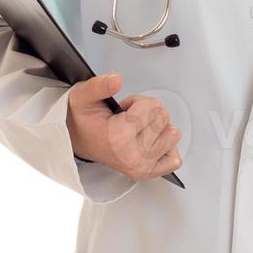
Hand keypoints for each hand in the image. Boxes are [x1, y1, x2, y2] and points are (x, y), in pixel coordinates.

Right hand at [66, 71, 182, 180]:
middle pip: (163, 117)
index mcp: (119, 137)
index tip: (122, 110)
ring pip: (172, 135)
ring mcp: (142, 167)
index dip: (137, 102)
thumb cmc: (84, 120)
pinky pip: (174, 159)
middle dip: (148, 113)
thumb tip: (116, 79)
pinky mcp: (149, 173)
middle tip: (128, 120)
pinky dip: (165, 148)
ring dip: (156, 129)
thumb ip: (99, 86)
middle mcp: (132, 156)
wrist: (78, 141)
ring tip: (135, 131)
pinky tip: (148, 143)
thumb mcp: (83, 96)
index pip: (152, 105)